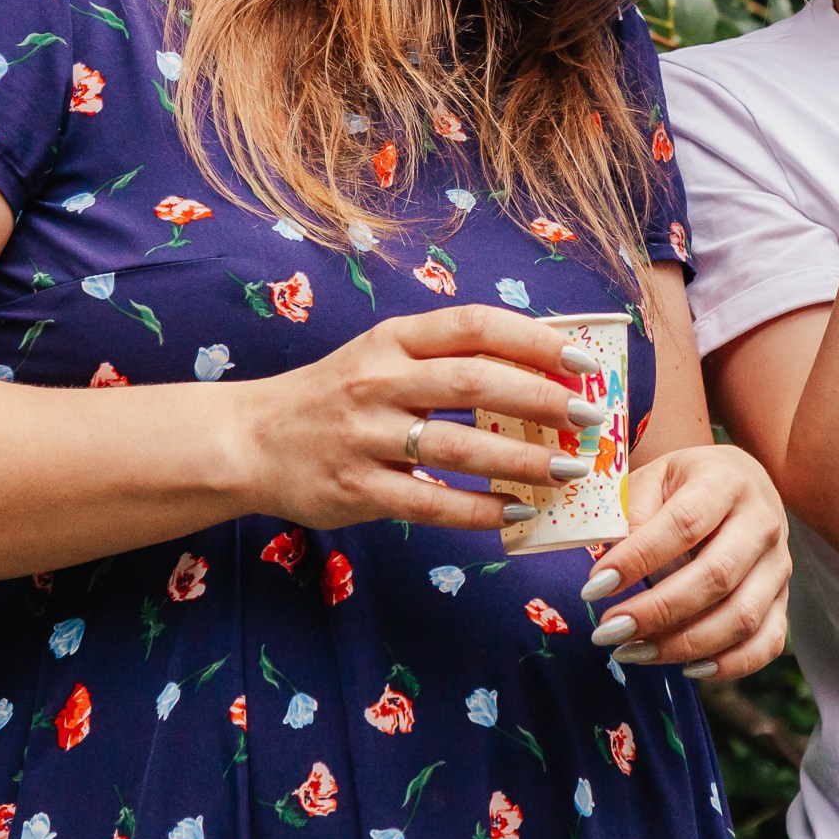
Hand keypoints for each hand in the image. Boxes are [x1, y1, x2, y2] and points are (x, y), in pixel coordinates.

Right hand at [237, 304, 602, 532]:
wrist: (249, 439)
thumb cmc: (337, 393)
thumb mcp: (384, 354)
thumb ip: (447, 354)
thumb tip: (540, 362)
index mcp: (395, 339)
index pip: (475, 325)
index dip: (536, 339)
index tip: (583, 360)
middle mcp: (381, 380)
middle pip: (476, 382)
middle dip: (543, 400)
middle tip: (590, 417)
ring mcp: (366, 436)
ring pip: (460, 447)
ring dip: (524, 462)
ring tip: (570, 471)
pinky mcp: (357, 489)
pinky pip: (431, 502)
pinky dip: (480, 511)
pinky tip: (518, 513)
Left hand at [576, 444, 789, 681]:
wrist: (738, 480)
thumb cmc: (684, 484)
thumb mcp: (653, 479)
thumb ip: (632, 517)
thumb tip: (611, 574)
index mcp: (727, 481)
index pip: (684, 524)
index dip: (637, 560)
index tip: (593, 588)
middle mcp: (763, 522)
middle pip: (716, 577)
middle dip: (656, 612)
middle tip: (607, 631)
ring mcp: (778, 564)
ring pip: (741, 617)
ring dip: (683, 645)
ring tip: (631, 652)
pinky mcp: (784, 599)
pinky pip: (767, 643)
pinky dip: (729, 665)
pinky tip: (686, 667)